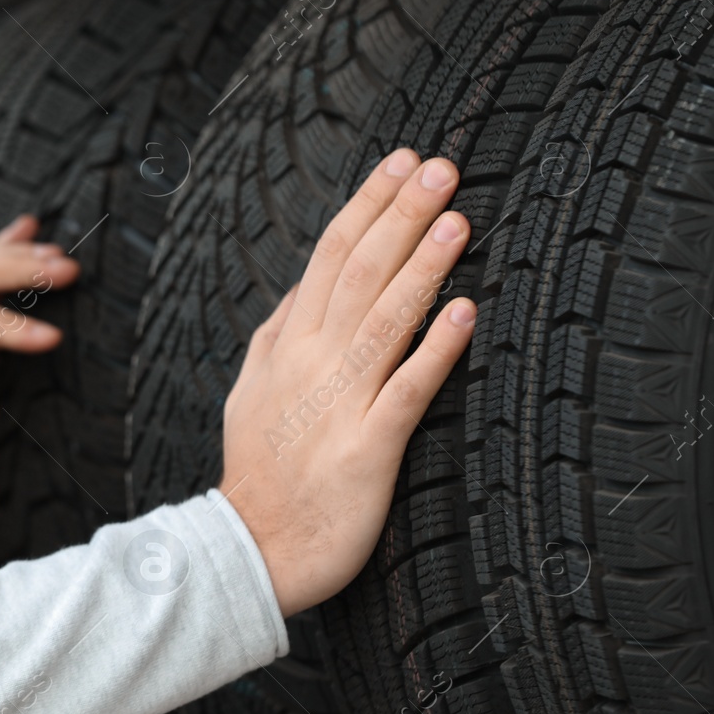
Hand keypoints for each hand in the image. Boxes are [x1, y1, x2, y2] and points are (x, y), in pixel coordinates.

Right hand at [220, 149, 474, 616]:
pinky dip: (434, 350)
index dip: (368, 206)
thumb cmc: (259, 473)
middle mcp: (312, 364)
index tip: (401, 164)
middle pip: (359, 272)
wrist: (250, 549)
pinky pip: (406, 391)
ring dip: (421, 266)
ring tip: (456, 220)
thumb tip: (302, 289)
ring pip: (383, 320)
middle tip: (441, 168)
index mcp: (288, 346)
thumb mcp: (250, 391)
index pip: (329, 256)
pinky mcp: (367, 448)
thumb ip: (278, 336)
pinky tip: (463, 313)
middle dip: (401, 214)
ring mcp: (338, 404)